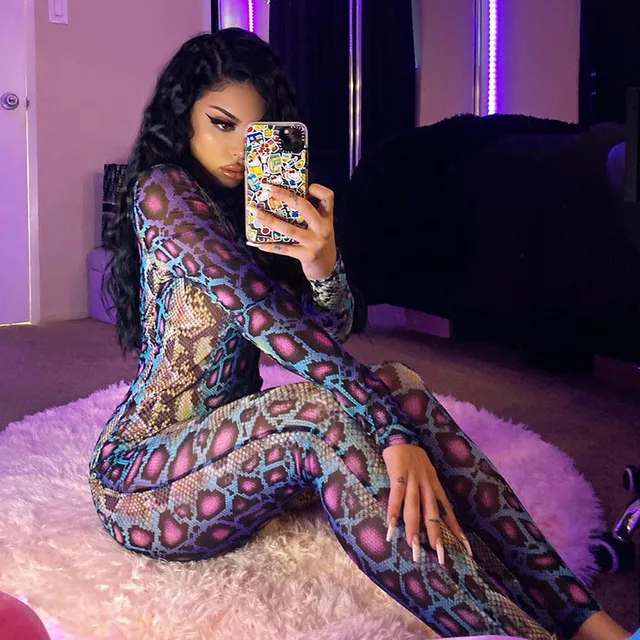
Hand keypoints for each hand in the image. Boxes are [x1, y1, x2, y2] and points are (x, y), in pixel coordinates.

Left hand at [246, 183, 337, 280]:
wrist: (327, 266)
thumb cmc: (318, 241)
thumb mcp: (320, 225)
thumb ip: (309, 213)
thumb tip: (282, 197)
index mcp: (326, 217)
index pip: (327, 196)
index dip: (317, 189)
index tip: (305, 186)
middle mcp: (323, 228)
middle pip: (304, 207)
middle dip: (285, 196)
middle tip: (268, 189)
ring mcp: (315, 242)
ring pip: (290, 229)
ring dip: (270, 220)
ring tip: (256, 214)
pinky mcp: (306, 255)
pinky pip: (285, 249)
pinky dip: (270, 246)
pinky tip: (258, 243)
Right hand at [382, 444, 471, 563]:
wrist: (401, 433)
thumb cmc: (412, 457)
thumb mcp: (426, 473)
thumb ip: (427, 491)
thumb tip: (428, 512)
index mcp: (434, 485)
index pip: (448, 511)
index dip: (456, 528)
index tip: (465, 547)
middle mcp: (426, 484)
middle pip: (433, 513)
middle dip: (436, 535)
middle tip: (440, 556)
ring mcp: (412, 479)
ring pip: (414, 507)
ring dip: (413, 528)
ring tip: (414, 547)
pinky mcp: (398, 474)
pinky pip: (396, 495)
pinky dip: (393, 510)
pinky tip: (391, 525)